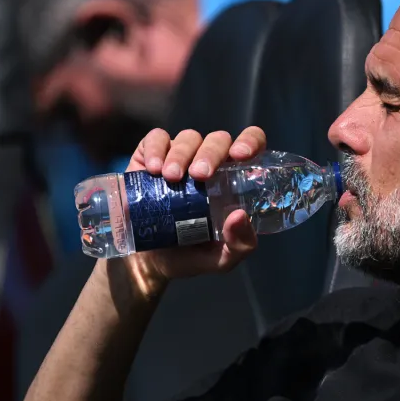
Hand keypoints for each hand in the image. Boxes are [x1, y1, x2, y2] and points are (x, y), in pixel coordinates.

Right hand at [120, 127, 265, 286]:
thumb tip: (240, 216)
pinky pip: (156, 139)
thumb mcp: (222, 260)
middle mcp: (210, 163)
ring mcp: (180, 157)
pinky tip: (153, 169)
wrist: (149, 262)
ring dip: (181, 154)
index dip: (250, 141)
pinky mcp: (150, 157)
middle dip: (210, 153)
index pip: (251, 145)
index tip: (240, 155)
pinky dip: (155, 148)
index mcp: (233, 180)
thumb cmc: (191, 254)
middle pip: (218, 140)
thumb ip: (240, 245)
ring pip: (189, 138)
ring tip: (171, 178)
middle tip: (199, 176)